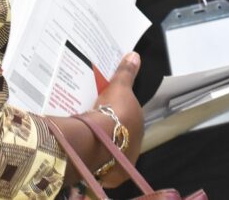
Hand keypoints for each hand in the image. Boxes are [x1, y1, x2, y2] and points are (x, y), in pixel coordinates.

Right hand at [94, 53, 143, 186]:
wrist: (99, 137)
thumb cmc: (112, 110)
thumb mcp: (119, 86)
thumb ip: (126, 72)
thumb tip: (135, 55)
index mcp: (139, 123)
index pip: (130, 118)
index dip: (119, 114)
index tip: (105, 111)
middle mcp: (136, 142)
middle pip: (122, 134)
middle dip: (112, 130)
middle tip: (95, 124)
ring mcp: (126, 159)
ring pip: (114, 150)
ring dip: (106, 145)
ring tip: (90, 139)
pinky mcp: (114, 173)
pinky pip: (106, 165)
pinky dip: (99, 160)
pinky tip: (89, 155)